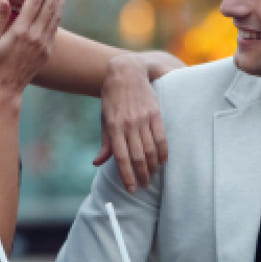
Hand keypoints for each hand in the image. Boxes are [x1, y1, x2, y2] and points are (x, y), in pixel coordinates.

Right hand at [0, 0, 68, 97]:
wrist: (4, 90)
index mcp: (20, 32)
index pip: (35, 2)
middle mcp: (36, 37)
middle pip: (51, 4)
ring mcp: (44, 44)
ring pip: (56, 14)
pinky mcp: (47, 50)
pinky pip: (55, 25)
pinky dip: (58, 10)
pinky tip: (59, 1)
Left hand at [94, 53, 167, 192]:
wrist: (126, 73)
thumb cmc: (112, 99)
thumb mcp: (104, 118)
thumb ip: (105, 143)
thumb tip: (97, 163)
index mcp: (114, 127)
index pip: (121, 158)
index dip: (127, 176)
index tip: (131, 189)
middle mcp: (129, 124)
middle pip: (138, 157)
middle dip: (142, 175)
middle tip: (143, 185)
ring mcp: (143, 118)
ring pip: (150, 149)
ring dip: (152, 166)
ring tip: (151, 176)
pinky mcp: (155, 113)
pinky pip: (161, 137)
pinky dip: (163, 152)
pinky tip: (162, 161)